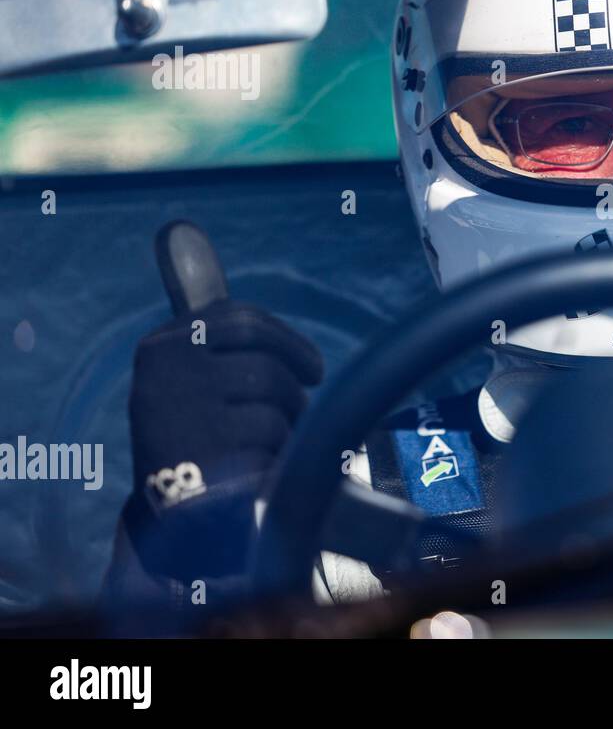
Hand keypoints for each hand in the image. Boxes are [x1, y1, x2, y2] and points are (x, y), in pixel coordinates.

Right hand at [123, 223, 322, 580]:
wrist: (173, 519)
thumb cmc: (192, 436)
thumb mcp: (188, 375)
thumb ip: (204, 322)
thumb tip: (181, 233)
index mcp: (161, 348)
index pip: (238, 318)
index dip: (285, 340)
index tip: (312, 367)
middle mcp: (166, 371)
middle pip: (264, 354)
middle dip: (293, 377)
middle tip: (304, 395)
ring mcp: (186, 409)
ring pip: (276, 395)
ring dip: (288, 423)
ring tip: (264, 445)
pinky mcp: (211, 449)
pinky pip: (276, 435)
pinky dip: (278, 455)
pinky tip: (253, 471)